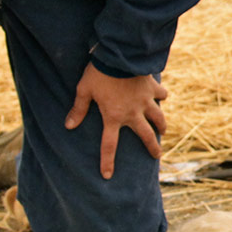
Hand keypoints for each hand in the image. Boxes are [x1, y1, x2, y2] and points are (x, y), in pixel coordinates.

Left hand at [66, 64, 168, 178]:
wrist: (120, 55)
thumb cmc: (99, 73)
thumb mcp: (84, 90)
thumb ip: (78, 109)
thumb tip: (68, 126)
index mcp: (114, 116)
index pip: (109, 145)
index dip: (108, 161)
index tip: (108, 175)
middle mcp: (133, 113)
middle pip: (145, 135)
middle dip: (152, 147)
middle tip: (157, 155)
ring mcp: (145, 101)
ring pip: (158, 118)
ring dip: (161, 125)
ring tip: (162, 130)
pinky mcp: (152, 87)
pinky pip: (161, 94)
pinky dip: (162, 95)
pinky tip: (162, 96)